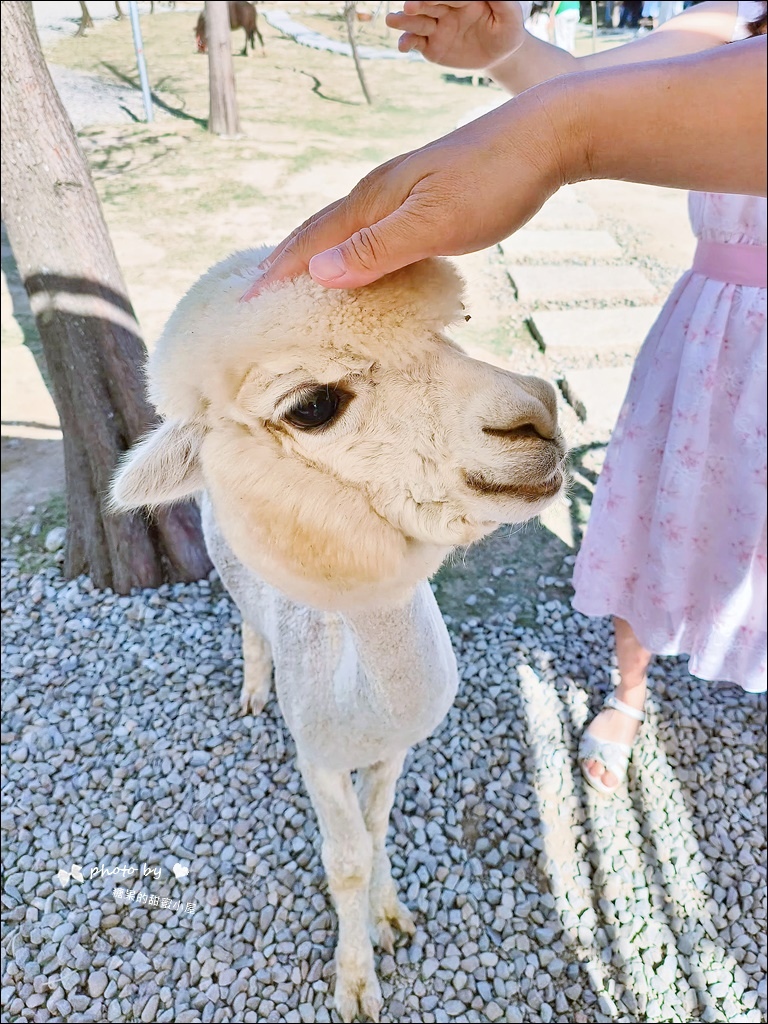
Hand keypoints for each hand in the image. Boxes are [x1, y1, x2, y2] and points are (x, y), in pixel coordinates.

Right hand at [247, 87, 567, 294]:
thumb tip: (317, 272)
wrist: (545, 136)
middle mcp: (379, 193)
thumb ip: (376, 250)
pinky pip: (372, 229)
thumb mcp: (432, 224)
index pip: (311, 242)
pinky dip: (352, 250)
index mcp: (372, 200)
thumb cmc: (492, 181)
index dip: (279, 273)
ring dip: (316, 255)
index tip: (248, 302)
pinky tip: (362, 260)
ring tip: (296, 279)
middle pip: (319, 231)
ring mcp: (402, 192)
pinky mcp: (425, 196)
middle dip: (286, 262)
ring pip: (345, 229)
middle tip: (257, 293)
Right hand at [386, 1, 526, 69]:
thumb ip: (500, 1)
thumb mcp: (511, 16)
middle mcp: (446, 8)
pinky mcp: (430, 45)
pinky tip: (403, 46)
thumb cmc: (508, 31)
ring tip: (392, 21)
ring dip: (405, 22)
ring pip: (417, 22)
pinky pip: (416, 43)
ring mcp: (436, 26)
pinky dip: (407, 43)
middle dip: (418, 5)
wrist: (499, 55)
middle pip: (428, 4)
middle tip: (409, 7)